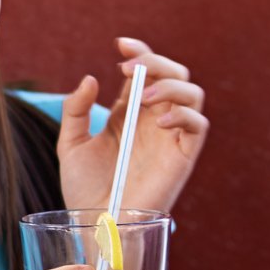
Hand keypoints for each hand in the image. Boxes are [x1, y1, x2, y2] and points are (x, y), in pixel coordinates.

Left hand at [57, 38, 209, 213]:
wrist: (96, 225)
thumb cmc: (84, 189)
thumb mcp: (70, 144)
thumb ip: (76, 109)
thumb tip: (93, 80)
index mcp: (130, 111)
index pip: (144, 70)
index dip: (139, 50)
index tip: (120, 45)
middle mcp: (154, 119)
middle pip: (173, 74)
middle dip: (155, 62)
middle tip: (129, 67)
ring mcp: (171, 136)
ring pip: (192, 93)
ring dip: (171, 85)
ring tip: (142, 97)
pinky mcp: (183, 156)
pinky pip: (198, 125)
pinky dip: (183, 114)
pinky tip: (157, 123)